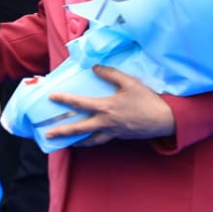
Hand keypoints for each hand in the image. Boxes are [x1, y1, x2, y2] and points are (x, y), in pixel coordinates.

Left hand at [45, 65, 175, 145]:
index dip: (65, 99)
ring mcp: (112, 132)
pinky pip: (101, 140)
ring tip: (65, 143)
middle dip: (62, 131)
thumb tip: (95, 67)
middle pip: (79, 129)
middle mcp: (106, 122)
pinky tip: (88, 139)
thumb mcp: (129, 82)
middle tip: (48, 134)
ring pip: (90, 140)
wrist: (164, 120)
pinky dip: (92, 141)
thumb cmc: (147, 100)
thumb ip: (111, 74)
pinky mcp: (119, 137)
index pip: (80, 103)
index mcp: (106, 107)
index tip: (51, 97)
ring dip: (76, 141)